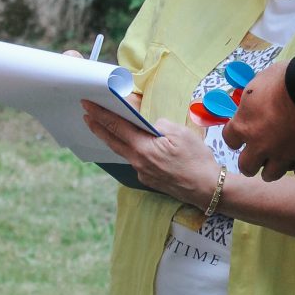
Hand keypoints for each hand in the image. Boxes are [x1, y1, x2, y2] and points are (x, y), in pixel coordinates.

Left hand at [81, 102, 219, 207]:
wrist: (207, 189)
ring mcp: (142, 173)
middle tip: (86, 115)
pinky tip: (135, 144)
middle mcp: (138, 162)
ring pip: (123, 151)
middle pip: (113, 141)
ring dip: (113, 138)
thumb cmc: (196, 160)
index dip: (100, 114)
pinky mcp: (149, 179)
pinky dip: (131, 149)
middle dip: (98, 127)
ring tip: (105, 127)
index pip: (116, 127)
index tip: (87, 105)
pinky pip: (136, 160)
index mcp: (143, 148)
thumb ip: (160, 125)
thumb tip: (151, 126)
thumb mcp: (180, 133)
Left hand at [222, 61, 294, 181]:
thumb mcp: (259, 82)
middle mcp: (260, 145)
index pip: (230, 140)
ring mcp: (283, 154)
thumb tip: (252, 101)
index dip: (235, 138)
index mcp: (245, 125)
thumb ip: (252, 99)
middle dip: (250, 162)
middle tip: (257, 156)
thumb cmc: (285, 79)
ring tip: (277, 162)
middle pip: (246, 167)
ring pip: (270, 175)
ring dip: (272, 168)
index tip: (240, 137)